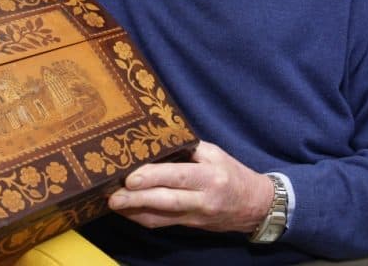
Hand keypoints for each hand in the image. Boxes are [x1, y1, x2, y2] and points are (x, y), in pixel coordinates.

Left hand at [108, 141, 274, 232]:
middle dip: (137, 200)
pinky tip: (127, 211)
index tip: (131, 178)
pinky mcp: (189, 225)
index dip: (153, 177)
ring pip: (161, 217)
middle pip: (166, 201)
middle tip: (113, 196)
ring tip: (113, 204)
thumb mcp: (216, 153)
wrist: (254, 206)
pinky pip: (163, 223)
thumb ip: (189, 148)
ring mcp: (195, 216)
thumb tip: (158, 141)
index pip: (179, 177)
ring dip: (134, 212)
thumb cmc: (233, 173)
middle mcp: (202, 199)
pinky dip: (143, 218)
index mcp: (210, 177)